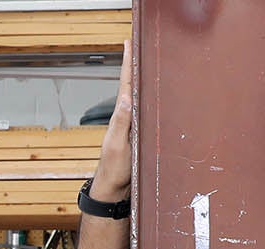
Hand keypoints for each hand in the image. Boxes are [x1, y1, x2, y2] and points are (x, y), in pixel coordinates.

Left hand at [90, 39, 135, 201]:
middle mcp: (126, 117)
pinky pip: (143, 109)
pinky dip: (145, 96)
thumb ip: (122, 123)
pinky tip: (149, 93)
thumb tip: (125, 98)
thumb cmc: (115, 169)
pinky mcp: (137, 133)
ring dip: (140, 78)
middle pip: (131, 85)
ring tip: (142, 60)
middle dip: (134, 64)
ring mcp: (132, 124)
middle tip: (136, 44)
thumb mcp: (119, 146)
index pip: (125, 84)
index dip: (128, 64)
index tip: (129, 44)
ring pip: (137, 95)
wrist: (114, 188)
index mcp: (121, 116)